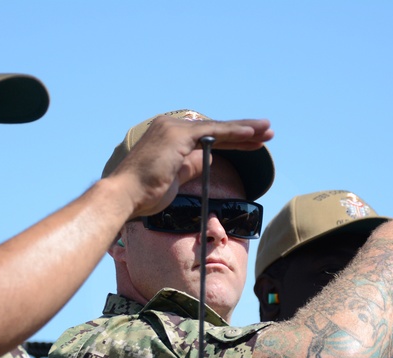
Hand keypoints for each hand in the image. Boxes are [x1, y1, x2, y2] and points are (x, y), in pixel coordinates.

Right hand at [108, 115, 272, 218]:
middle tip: (267, 131)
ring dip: (244, 129)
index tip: (251, 142)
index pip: (206, 135)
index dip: (230, 139)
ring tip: (268, 130)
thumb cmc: (143, 194)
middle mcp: (170, 126)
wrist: (124, 196)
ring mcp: (174, 129)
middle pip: (214, 128)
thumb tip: (209, 160)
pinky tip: (253, 134)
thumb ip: (191, 166)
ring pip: (217, 128)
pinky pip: (214, 132)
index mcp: (167, 136)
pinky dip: (235, 133)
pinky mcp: (179, 135)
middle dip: (242, 131)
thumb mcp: (174, 178)